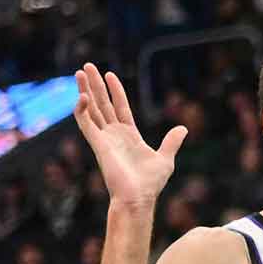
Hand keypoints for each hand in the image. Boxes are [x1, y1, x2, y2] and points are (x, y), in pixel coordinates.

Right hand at [72, 63, 186, 210]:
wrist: (139, 197)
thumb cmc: (150, 183)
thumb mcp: (165, 158)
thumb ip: (171, 142)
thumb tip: (183, 128)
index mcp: (129, 135)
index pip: (120, 107)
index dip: (115, 91)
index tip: (110, 74)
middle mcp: (114, 134)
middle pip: (102, 104)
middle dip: (94, 85)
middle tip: (86, 66)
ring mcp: (104, 139)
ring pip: (91, 109)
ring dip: (84, 91)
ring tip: (79, 72)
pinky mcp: (98, 145)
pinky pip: (86, 124)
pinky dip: (82, 110)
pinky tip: (82, 96)